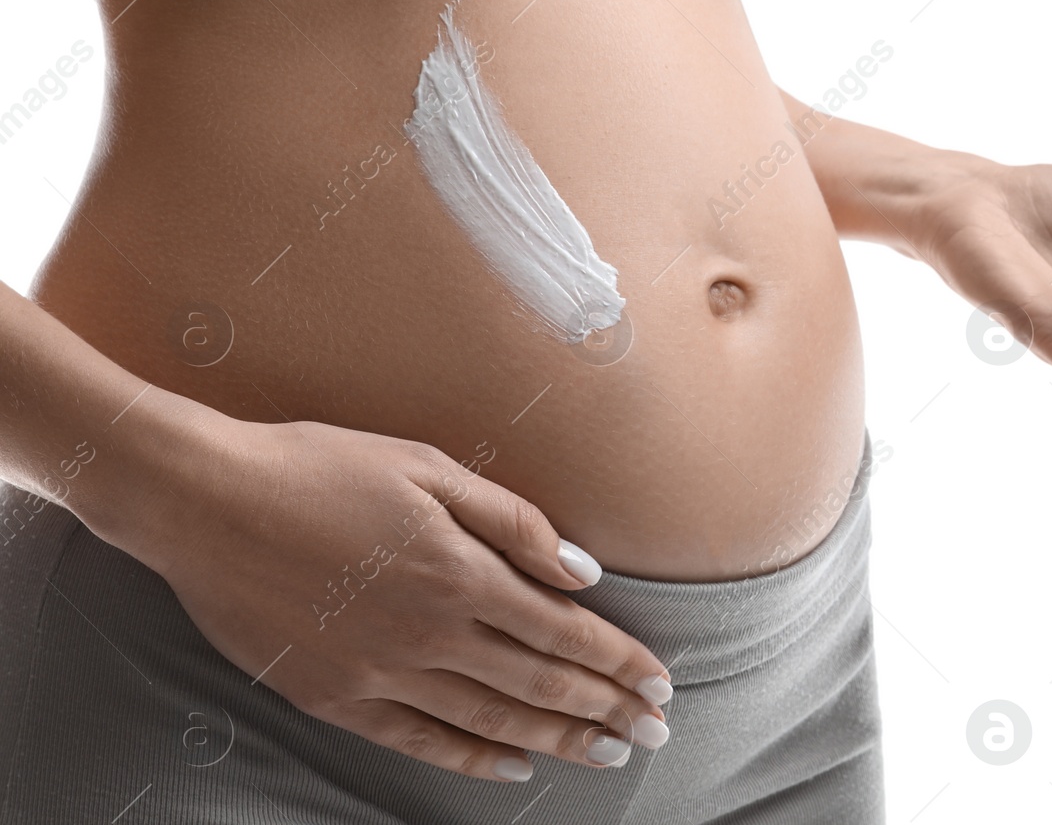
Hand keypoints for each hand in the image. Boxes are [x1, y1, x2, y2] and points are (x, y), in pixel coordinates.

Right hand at [123, 408, 672, 779]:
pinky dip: (474, 758)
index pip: (564, 631)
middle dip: (607, 709)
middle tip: (656, 733)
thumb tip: (582, 570)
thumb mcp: (428, 467)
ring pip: (492, 721)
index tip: (661, 682)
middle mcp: (431, 633)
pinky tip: (513, 766)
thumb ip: (512, 521)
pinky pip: (420, 740)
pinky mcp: (335, 698)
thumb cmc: (323, 466)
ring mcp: (381, 673)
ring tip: (607, 754)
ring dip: (557, 740)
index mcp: (460, 572)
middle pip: (540, 683)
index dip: (619, 660)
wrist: (208, 503)